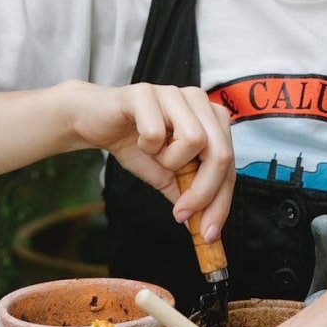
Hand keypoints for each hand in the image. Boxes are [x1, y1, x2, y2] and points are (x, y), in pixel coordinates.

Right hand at [66, 81, 234, 238]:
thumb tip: (205, 227)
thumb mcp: (167, 174)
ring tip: (154, 155)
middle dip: (203, 192)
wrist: (97, 123)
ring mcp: (175, 93)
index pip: (229, 163)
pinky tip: (137, 140)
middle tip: (181, 215)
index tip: (208, 234)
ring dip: (170, 162)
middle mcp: (199, 100)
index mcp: (211, 118)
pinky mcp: (146, 92)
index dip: (221, 201)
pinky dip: (146, 147)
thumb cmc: (136, 144)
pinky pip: (157, 132)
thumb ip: (188, 192)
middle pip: (220, 152)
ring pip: (195, 140)